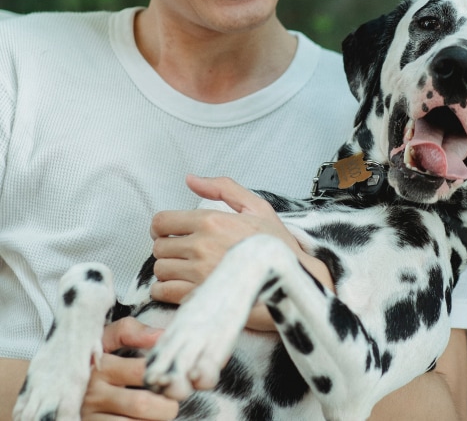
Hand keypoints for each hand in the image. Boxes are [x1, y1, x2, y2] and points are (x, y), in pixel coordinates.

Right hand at [81, 317, 178, 419]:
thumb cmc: (94, 358)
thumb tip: (160, 336)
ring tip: (161, 413)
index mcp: (101, 366)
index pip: (142, 371)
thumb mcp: (106, 338)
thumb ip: (131, 331)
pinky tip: (145, 420)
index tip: (174, 377)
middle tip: (173, 401)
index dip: (164, 375)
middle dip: (166, 405)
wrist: (61, 380)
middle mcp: (94, 394)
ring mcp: (90, 418)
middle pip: (141, 404)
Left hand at [150, 175, 301, 303]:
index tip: (169, 232)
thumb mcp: (256, 206)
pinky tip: (180, 286)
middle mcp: (201, 246)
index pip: (162, 221)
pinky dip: (165, 290)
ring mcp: (199, 274)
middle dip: (168, 248)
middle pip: (159, 247)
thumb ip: (222, 188)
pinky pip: (164, 292)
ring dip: (168, 270)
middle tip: (182, 252)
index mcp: (212, 221)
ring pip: (160, 270)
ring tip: (184, 269)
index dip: (162, 227)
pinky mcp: (200, 298)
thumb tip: (191, 179)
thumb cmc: (277, 244)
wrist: (295, 280)